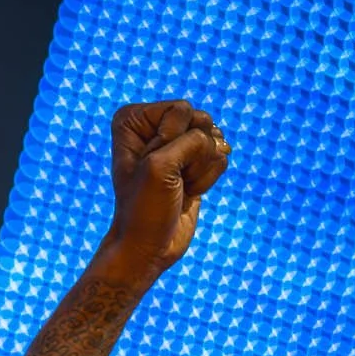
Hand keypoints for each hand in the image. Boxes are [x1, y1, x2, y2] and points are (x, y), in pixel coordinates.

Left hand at [95, 99, 230, 283]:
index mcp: (133, 120)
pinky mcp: (194, 162)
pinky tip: (188, 191)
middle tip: (169, 178)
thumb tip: (222, 142)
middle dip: (193, 153)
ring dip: (201, 168)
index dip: (173, 140)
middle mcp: (154, 126)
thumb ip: (192, 139)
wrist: (149, 246)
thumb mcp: (161, 165)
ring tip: (177, 186)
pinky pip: (220, 157)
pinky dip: (208, 178)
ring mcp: (176, 144)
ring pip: (215, 139)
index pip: (181, 109)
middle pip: (202, 121)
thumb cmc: (145, 207)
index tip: (153, 166)